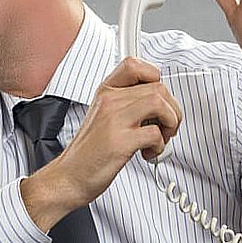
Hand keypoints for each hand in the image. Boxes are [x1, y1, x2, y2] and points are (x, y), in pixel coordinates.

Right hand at [20, 57, 182, 231]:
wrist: (69, 177)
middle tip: (165, 127)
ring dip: (170, 123)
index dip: (155, 77)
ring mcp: (113, 120)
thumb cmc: (89, 151)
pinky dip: (160, 146)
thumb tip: (161, 102)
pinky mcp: (119, 142)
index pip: (134, 64)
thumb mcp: (104, 117)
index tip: (157, 99)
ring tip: (160, 138)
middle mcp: (109, 101)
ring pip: (159, 103)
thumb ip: (127, 104)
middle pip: (158, 87)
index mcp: (106, 92)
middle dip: (172, 109)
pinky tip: (149, 153)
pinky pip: (155, 133)